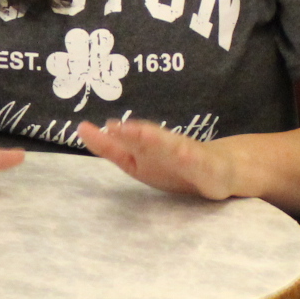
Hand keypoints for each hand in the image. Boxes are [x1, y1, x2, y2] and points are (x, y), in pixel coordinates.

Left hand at [76, 117, 235, 199]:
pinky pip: (196, 160)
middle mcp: (164, 144)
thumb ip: (110, 148)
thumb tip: (82, 129)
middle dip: (132, 133)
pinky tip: (184, 152)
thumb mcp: (135, 161)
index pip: (124, 140)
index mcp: (146, 145)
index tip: (86, 128)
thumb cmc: (172, 165)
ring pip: (170, 145)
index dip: (107, 137)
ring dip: (157, 139)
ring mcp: (185, 152)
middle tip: (114, 128)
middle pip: (146, 138)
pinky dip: (189, 156)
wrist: (217, 171)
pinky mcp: (204, 164)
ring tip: (143, 134)